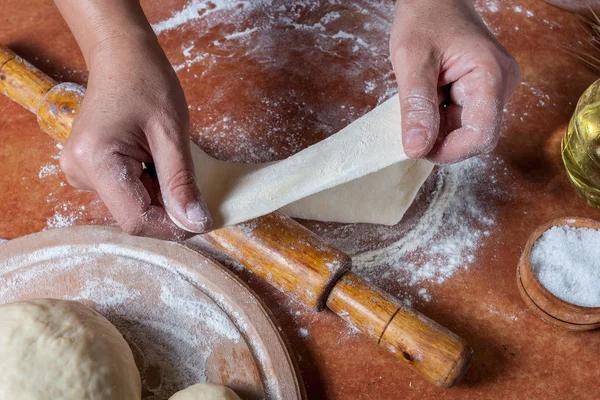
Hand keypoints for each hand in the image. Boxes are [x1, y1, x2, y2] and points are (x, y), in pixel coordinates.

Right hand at [59, 33, 211, 239]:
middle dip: (169, 211)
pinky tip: (157, 163)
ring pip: (131, 206)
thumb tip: (195, 223)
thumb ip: (181, 182)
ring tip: (169, 162)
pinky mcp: (90, 170)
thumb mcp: (171, 133)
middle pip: (133, 215)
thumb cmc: (147, 83)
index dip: (171, 228)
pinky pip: (126, 193)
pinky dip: (150, 187)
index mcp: (96, 160)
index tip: (202, 221)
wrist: (122, 57)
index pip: (135, 219)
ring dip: (160, 197)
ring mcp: (81, 172)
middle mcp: (80, 172)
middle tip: (194, 188)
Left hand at [390, 0, 519, 163]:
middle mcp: (501, 86)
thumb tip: (416, 149)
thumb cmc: (424, 18)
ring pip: (467, 130)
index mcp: (491, 76)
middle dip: (442, 139)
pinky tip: (427, 101)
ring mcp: (494, 89)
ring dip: (438, 128)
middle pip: (475, 136)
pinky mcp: (483, 92)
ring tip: (419, 103)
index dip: (449, 151)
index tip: (418, 148)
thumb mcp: (411, 60)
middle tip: (412, 126)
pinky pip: (462, 119)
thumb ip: (415, 106)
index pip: (481, 136)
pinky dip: (440, 119)